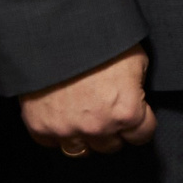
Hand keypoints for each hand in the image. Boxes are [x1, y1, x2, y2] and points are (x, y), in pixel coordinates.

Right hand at [22, 44, 154, 154]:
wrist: (57, 31)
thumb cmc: (101, 41)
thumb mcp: (135, 60)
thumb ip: (136, 88)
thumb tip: (136, 98)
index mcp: (127, 112)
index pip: (142, 136)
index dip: (141, 124)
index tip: (136, 116)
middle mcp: (98, 127)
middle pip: (111, 146)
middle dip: (113, 131)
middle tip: (107, 112)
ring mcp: (67, 129)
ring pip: (81, 151)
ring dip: (85, 137)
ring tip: (84, 117)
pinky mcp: (40, 127)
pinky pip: (51, 142)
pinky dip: (57, 132)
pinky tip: (62, 115)